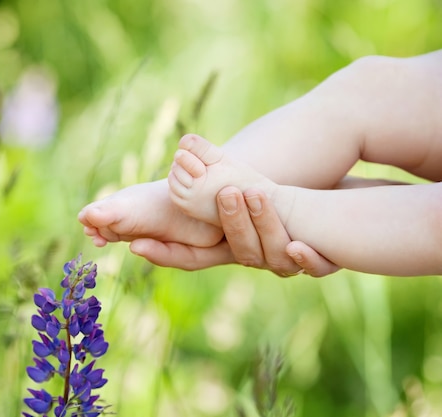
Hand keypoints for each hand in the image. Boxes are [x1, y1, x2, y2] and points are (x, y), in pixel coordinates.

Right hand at [129, 186, 339, 276]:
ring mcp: (290, 259)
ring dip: (263, 226)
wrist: (336, 202)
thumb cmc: (285, 192)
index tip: (137, 244)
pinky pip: (315, 267)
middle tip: (227, 192)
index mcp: (232, 241)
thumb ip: (215, 168)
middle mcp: (258, 255)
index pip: (191, 256)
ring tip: (255, 193)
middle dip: (231, 222)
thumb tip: (186, 145)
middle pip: (238, 251)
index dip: (164, 254)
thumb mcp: (244, 178)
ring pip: (272, 256)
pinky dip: (307, 259)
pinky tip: (300, 245)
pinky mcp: (324, 258)